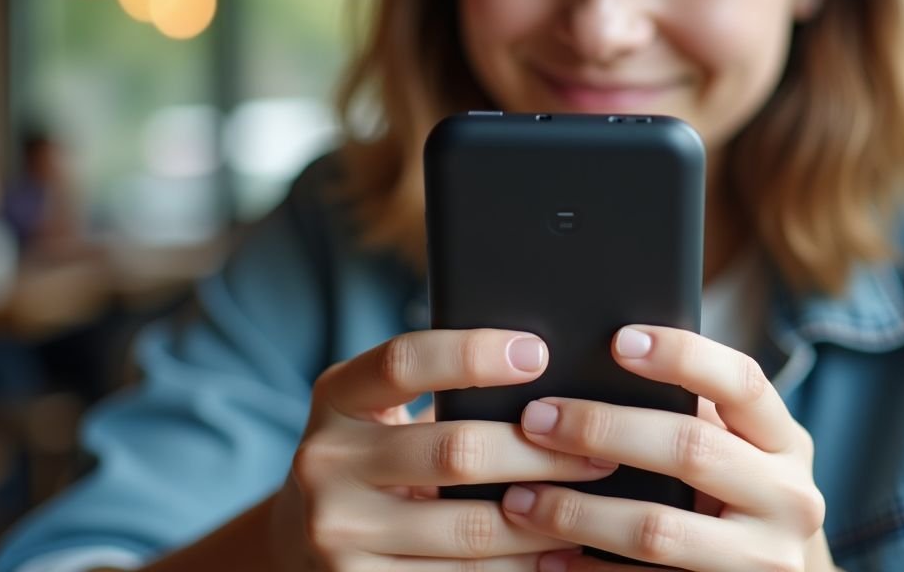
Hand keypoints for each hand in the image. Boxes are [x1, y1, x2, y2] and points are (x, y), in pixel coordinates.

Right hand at [273, 328, 619, 570]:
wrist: (303, 538)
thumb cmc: (375, 458)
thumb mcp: (380, 411)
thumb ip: (438, 393)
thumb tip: (550, 379)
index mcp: (336, 397)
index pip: (404, 362)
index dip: (472, 353)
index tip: (539, 353)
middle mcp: (324, 461)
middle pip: (452, 450)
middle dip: (539, 452)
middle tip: (600, 450)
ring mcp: (335, 532)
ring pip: (468, 528)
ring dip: (544, 519)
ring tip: (594, 505)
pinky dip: (518, 567)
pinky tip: (557, 554)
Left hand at [499, 326, 834, 570]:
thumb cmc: (736, 497)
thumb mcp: (738, 451)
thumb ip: (693, 413)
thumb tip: (596, 365)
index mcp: (785, 442)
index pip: (742, 382)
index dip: (683, 356)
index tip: (619, 340)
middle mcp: (789, 498)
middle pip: (690, 448)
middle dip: (603, 429)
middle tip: (536, 419)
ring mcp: (763, 559)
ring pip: (657, 529)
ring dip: (577, 512)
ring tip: (521, 498)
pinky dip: (590, 570)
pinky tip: (548, 556)